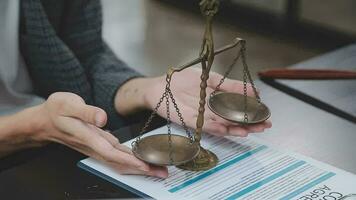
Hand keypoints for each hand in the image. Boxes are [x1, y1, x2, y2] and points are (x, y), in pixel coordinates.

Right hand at [30, 92, 167, 177]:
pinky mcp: (98, 145)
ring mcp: (96, 147)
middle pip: (120, 162)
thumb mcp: (68, 104)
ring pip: (119, 161)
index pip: (111, 152)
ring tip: (156, 170)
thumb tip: (103, 118)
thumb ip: (86, 112)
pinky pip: (116, 156)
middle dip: (141, 169)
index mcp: (88, 136)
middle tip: (161, 173)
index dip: (129, 160)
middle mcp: (93, 145)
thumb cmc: (56, 111)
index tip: (146, 165)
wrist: (44, 121)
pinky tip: (140, 161)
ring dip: (138, 167)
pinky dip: (130, 160)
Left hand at [145, 68, 271, 136]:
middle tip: (264, 126)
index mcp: (219, 98)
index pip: (239, 107)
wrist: (161, 85)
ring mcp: (203, 116)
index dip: (253, 111)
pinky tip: (227, 129)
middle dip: (250, 123)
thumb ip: (230, 85)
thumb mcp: (210, 77)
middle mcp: (213, 109)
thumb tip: (254, 90)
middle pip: (234, 119)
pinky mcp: (192, 121)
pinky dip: (217, 128)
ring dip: (237, 129)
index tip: (265, 114)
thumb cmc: (182, 79)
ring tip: (249, 130)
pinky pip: (206, 126)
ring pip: (223, 125)